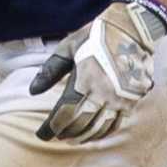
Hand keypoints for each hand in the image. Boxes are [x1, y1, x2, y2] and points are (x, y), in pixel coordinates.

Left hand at [29, 0, 166, 142]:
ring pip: (99, 127)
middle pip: (81, 124)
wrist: (133, 28)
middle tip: (56, 135)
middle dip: (66, 132)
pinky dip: (104, 132)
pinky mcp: (133, 99)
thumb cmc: (96, 35)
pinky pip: (117, 123)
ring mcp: (120, 99)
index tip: (42, 134)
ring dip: (84, 136)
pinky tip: (95, 134)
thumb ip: (50, 71)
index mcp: (84, 81)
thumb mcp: (68, 48)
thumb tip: (32, 91)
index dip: (51, 127)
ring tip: (73, 138)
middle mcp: (103, 94)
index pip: (64, 114)